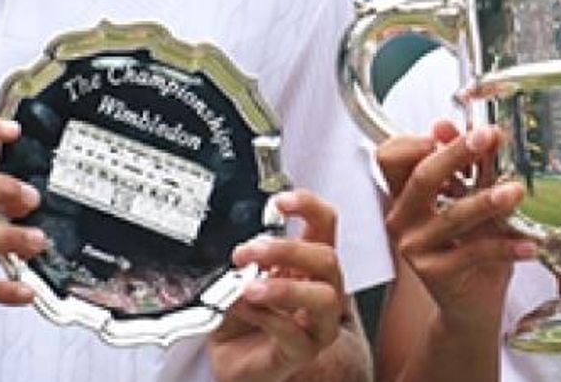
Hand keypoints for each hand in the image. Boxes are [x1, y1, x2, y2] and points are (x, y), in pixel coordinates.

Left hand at [210, 190, 351, 381]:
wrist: (233, 358)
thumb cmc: (243, 315)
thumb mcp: (239, 276)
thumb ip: (245, 260)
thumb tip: (241, 248)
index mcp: (307, 262)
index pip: (324, 223)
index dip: (309, 206)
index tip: (280, 202)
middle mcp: (320, 288)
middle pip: (327, 258)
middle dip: (287, 249)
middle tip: (250, 252)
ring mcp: (317, 323)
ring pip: (325, 297)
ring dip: (284, 288)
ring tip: (249, 288)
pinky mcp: (303, 351)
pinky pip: (294, 334)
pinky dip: (265, 317)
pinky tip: (244, 308)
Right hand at [377, 121, 536, 331]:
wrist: (472, 300)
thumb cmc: (470, 244)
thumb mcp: (470, 199)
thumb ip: (467, 165)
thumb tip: (463, 127)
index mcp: (405, 193)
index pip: (390, 156)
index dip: (414, 140)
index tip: (447, 129)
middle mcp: (402, 217)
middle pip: (422, 176)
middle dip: (457, 152)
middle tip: (489, 137)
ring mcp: (414, 246)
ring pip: (452, 215)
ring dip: (487, 201)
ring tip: (516, 191)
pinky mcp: (434, 274)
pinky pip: (473, 253)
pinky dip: (505, 247)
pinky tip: (529, 244)